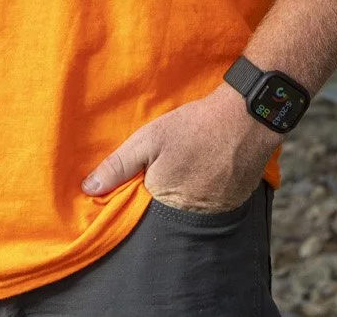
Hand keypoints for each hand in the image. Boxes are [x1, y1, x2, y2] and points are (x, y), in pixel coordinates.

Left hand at [80, 81, 282, 213]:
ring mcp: (217, 213)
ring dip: (186, 195)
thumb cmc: (195, 127)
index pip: (141, 214)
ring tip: (189, 169)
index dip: (137, 198)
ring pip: (190, 211)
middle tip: (167, 171)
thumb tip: (88, 189)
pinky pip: (213, 206)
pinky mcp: (236, 204)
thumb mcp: (149, 139)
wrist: (248, 118)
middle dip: (161, 198)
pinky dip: (207, 192)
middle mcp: (191, 218)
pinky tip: (207, 170)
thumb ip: (118, 166)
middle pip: (166, 215)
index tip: (137, 182)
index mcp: (165, 205)